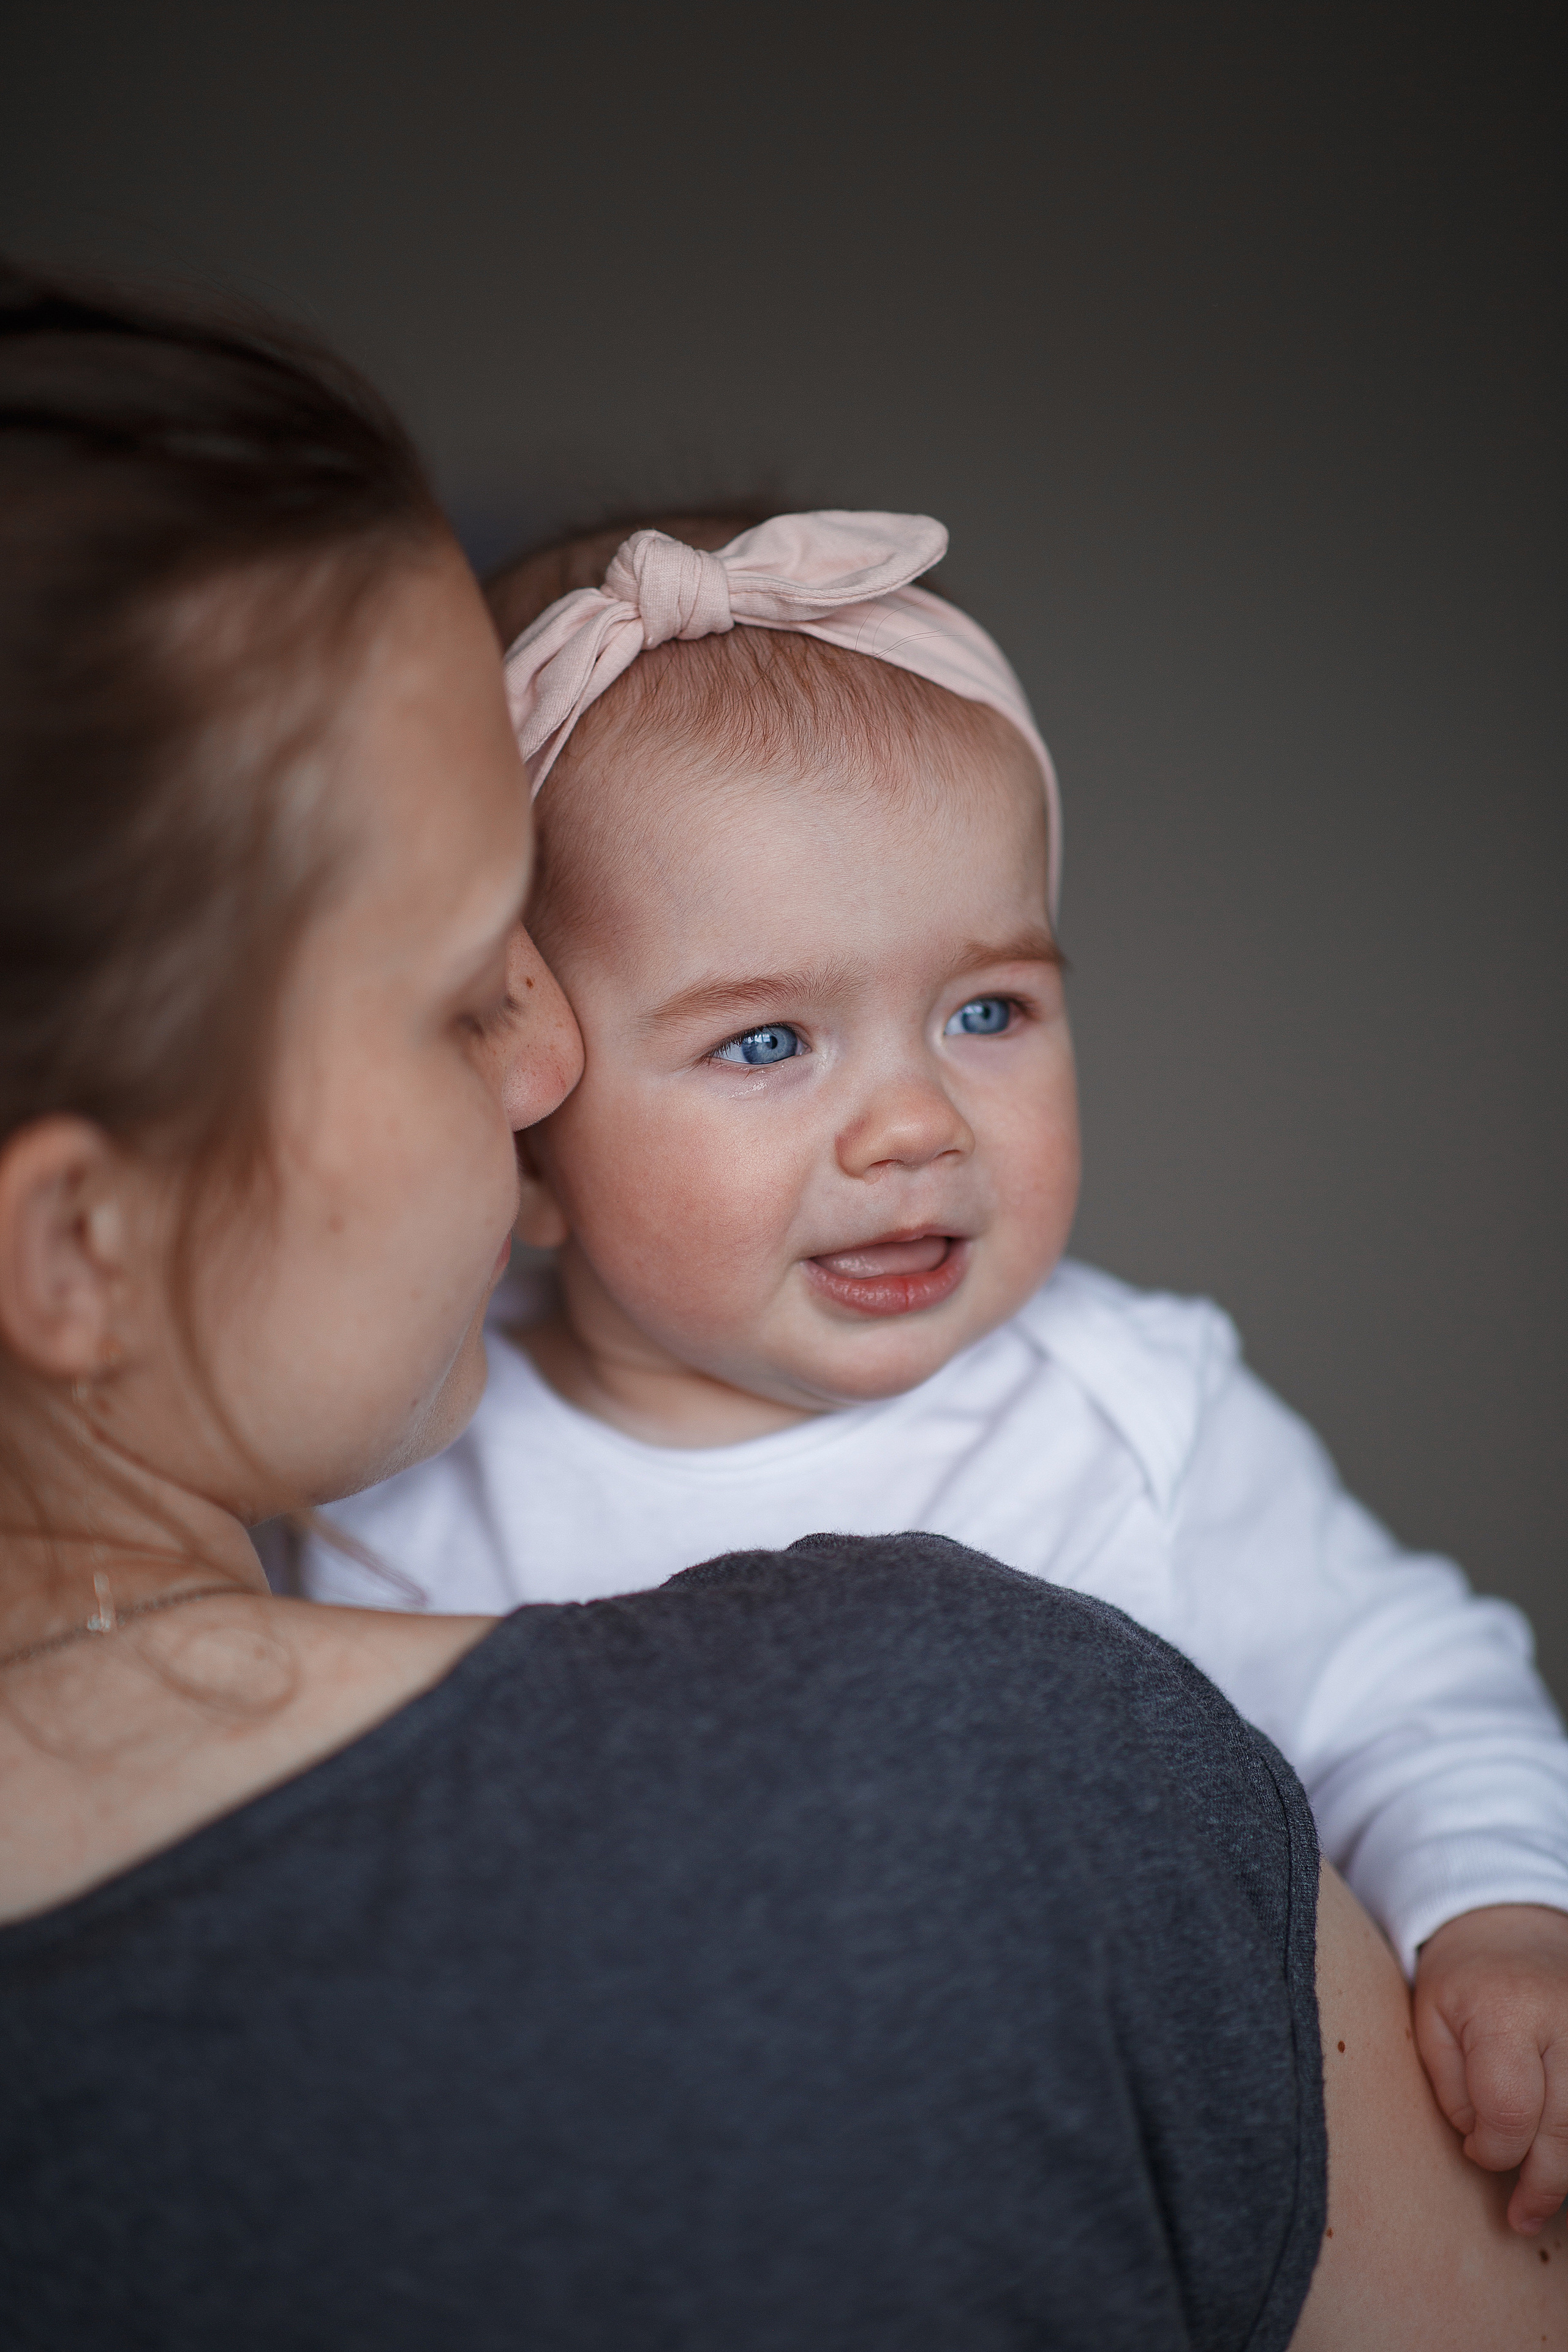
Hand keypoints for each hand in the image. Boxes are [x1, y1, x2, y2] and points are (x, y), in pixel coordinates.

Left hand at [1414, 1902, 1567, 2233]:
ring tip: (1542, 2203)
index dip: (1493, 2148)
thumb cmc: (1461, 1981)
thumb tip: (1484, 2146)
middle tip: (1520, 2218)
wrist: (1513, 1929)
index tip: (1476, 2151)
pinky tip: (1561, 2159)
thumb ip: (1451, 2088)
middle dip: (1542, 2184)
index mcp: (1507, 2011)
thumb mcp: (1430, 2020)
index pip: (1510, 2108)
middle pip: (1565, 2128)